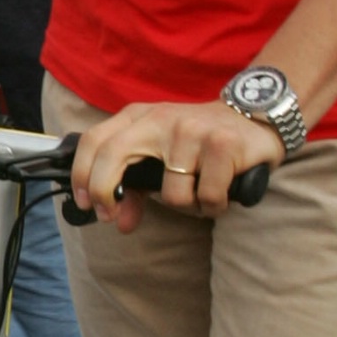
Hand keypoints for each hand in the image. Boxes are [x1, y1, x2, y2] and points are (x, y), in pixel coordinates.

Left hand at [68, 100, 278, 227]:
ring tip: (200, 191)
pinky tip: (221, 192)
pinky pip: (206, 197)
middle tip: (113, 217)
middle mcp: (161, 118)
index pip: (95, 140)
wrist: (253, 115)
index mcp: (139, 116)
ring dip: (187, 206)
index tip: (87, 204)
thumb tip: (117, 221)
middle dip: (105, 192)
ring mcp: (192, 130)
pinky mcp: (222, 145)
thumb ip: (135, 186)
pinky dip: (213, 205)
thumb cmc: (199, 141)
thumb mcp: (161, 154)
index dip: (83, 175)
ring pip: (172, 194)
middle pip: (114, 155)